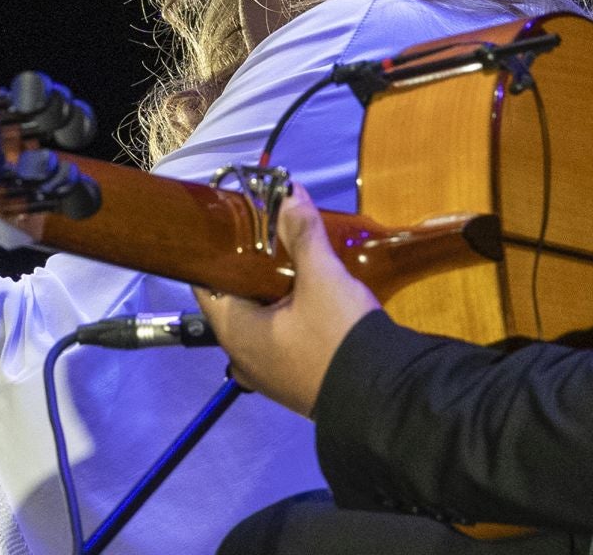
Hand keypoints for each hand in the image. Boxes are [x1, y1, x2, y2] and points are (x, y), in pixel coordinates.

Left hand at [195, 184, 380, 416]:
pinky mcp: (294, 383)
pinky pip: (280, 342)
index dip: (217, 252)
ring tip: (292, 263)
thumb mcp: (322, 277)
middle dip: (251, 270)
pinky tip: (310, 299)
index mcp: (235, 333)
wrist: (386, 398)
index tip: (233, 226)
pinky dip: (288, 317)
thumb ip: (302, 234)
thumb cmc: (339, 336)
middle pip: (235, 302)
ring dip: (273, 294)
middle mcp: (243, 358)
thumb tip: (289, 193)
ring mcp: (268, 375)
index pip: (206, 284)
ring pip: (260, 322)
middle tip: (269, 236)